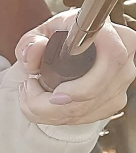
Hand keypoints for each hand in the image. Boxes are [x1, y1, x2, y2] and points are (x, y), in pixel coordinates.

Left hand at [15, 11, 135, 125]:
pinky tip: (43, 106)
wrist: (65, 51)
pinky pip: (85, 118)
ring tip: (29, 96)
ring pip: (87, 110)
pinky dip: (58, 117)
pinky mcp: (112, 102)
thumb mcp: (38, 34)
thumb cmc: (56, 39)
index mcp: (110, 36)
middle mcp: (122, 61)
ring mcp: (120, 84)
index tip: (54, 95)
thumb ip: (31, 41)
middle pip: (95, 93)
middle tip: (29, 93)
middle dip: (55, 105)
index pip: (111, 60)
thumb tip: (34, 50)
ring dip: (50, 112)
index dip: (84, 85)